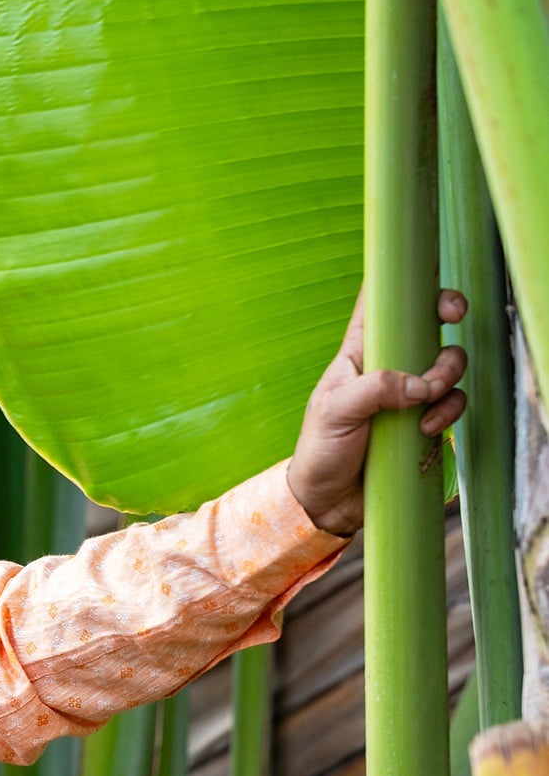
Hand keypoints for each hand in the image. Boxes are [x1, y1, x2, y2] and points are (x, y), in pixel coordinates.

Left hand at [285, 288, 467, 536]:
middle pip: (428, 323)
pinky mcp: (422, 422)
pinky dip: (447, 412)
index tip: (426, 271)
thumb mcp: (335, 413)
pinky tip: (425, 430)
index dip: (404, 281)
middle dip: (447, 311)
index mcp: (359, 352)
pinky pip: (451, 404)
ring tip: (426, 403)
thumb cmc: (320, 451)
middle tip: (455, 316)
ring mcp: (407, 394)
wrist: (326, 504)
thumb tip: (420, 385)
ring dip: (448, 376)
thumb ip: (376, 389)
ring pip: (447, 364)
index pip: (378, 303)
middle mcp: (388, 366)